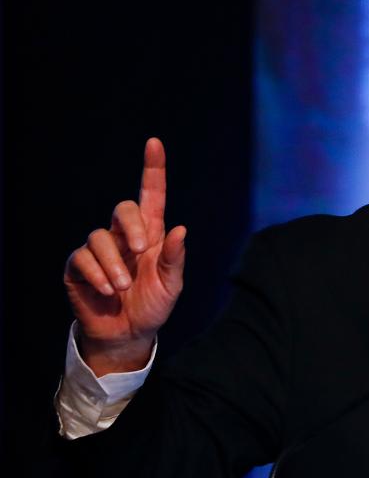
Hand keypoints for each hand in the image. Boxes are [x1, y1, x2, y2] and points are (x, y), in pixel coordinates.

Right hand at [63, 138, 186, 375]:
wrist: (129, 334)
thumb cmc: (153, 304)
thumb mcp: (171, 284)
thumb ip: (175, 258)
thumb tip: (181, 229)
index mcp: (151, 234)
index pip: (151, 195)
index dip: (153, 169)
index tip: (154, 143)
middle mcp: (124, 236)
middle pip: (122, 208)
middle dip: (131, 225)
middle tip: (140, 249)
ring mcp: (99, 250)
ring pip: (99, 236)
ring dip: (114, 262)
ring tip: (123, 286)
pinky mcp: (78, 267)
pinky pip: (82, 259)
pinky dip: (97, 274)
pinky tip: (109, 291)